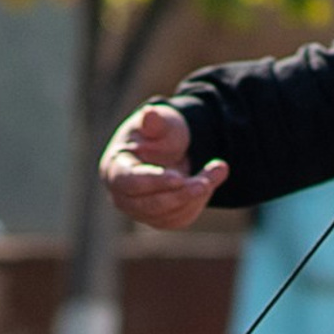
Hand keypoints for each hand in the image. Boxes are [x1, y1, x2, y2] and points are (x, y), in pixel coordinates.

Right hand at [100, 104, 227, 231]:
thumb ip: (154, 121)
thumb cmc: (158, 133)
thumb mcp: (159, 122)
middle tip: (206, 182)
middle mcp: (123, 196)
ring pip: (168, 214)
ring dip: (194, 196)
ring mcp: (140, 211)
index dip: (153, 181)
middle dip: (180, 194)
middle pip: (149, 205)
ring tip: (218, 169)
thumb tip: (150, 114)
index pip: (128, 182)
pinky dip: (198, 201)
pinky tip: (210, 180)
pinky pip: (180, 218)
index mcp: (115, 169)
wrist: (169, 147)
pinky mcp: (160, 220)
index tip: (179, 177)